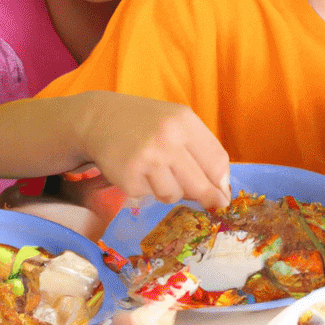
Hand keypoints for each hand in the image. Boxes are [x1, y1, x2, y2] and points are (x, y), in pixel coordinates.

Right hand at [81, 93, 230, 211]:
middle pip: (200, 184)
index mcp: (184, 121)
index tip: (224, 193)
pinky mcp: (128, 177)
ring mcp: (147, 159)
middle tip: (214, 205)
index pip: (216, 160)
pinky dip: (147, 188)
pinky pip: (149, 196)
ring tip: (158, 171)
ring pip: (174, 195)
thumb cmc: (147, 123)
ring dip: (170, 190)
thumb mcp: (177, 122)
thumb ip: (200, 149)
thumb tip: (220, 188)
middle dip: (209, 198)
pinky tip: (138, 170)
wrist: (100, 119)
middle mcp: (167, 139)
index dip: (222, 182)